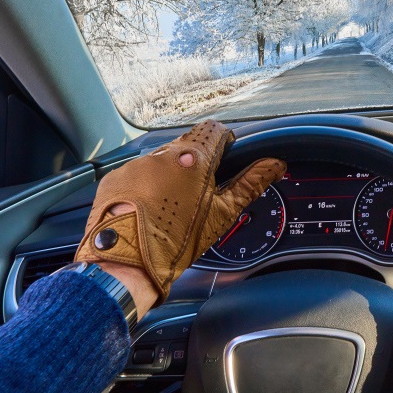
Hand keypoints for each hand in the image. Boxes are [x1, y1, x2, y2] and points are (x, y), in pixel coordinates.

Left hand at [75, 120, 284, 308]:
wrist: (125, 263)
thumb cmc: (177, 239)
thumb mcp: (222, 213)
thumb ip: (251, 183)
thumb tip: (276, 164)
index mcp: (193, 157)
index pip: (214, 130)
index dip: (224, 142)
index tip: (225, 159)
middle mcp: (162, 153)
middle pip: (187, 146)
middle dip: (196, 164)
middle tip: (199, 193)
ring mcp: (135, 164)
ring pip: (161, 161)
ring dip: (169, 175)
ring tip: (170, 206)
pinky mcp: (115, 177)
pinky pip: (137, 174)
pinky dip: (145, 186)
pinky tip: (147, 209)